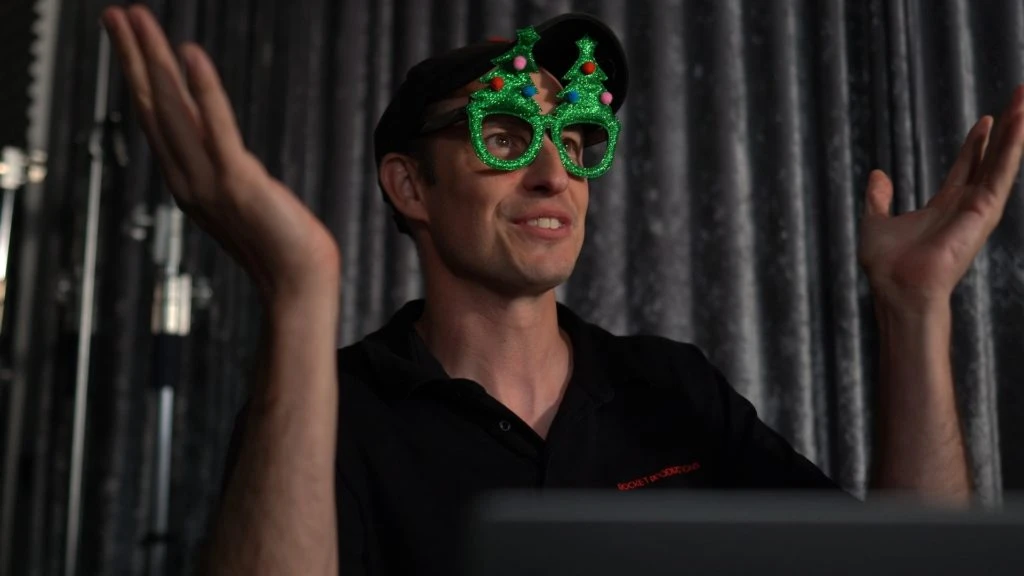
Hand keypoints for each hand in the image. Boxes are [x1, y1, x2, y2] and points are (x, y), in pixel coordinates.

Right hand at [102, 6, 340, 305]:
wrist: (299, 283)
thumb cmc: (280, 243)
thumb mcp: (240, 197)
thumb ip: (222, 166)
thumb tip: (217, 140)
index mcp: (186, 182)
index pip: (156, 118)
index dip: (140, 75)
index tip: (128, 38)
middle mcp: (187, 179)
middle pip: (153, 106)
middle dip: (134, 57)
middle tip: (116, 14)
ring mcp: (209, 181)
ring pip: (173, 109)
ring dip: (155, 59)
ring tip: (137, 19)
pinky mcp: (239, 181)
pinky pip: (217, 127)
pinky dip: (204, 89)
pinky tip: (191, 54)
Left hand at [858, 86, 1023, 314]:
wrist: (898, 288)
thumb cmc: (887, 267)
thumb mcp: (875, 222)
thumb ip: (878, 199)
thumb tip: (877, 175)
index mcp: (944, 207)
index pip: (966, 168)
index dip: (976, 144)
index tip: (985, 121)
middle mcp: (966, 207)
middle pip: (991, 160)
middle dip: (1006, 131)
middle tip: (1020, 100)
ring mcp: (978, 209)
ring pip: (1002, 162)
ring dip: (1016, 131)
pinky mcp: (984, 212)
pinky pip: (1001, 173)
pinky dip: (1011, 148)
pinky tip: (1020, 122)